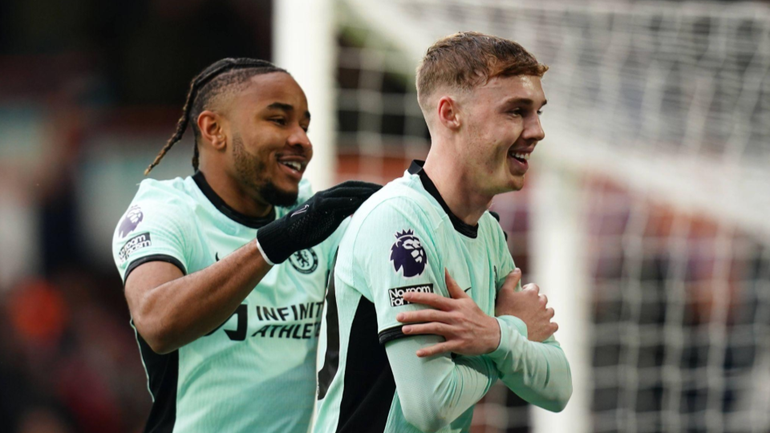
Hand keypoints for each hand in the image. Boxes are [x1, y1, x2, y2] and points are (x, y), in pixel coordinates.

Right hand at [256, 181, 380, 263]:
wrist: (288, 234)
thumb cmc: (308, 229)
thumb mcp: (330, 219)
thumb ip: (342, 212)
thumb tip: (357, 210)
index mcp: (330, 197)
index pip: (352, 187)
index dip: (367, 187)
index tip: (382, 190)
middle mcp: (327, 195)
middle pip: (351, 186)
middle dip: (369, 186)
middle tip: (385, 189)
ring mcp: (321, 200)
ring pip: (344, 191)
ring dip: (361, 191)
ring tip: (376, 193)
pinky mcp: (317, 207)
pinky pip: (333, 202)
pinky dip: (345, 200)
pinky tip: (356, 201)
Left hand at [396, 269, 499, 356]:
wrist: (493, 334)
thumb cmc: (476, 315)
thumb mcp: (466, 299)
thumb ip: (453, 286)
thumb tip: (444, 269)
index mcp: (455, 305)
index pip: (434, 299)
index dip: (419, 297)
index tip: (405, 296)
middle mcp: (455, 317)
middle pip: (431, 315)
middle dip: (414, 315)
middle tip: (398, 316)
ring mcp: (457, 331)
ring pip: (434, 329)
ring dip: (418, 330)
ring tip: (404, 330)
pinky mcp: (459, 344)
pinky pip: (442, 347)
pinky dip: (430, 350)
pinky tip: (418, 352)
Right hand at [495, 269, 556, 341]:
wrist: (508, 333)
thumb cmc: (505, 312)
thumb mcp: (504, 292)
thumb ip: (511, 279)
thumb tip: (518, 269)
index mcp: (532, 293)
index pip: (534, 287)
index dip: (527, 291)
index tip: (521, 297)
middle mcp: (542, 303)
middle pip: (542, 298)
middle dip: (536, 302)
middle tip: (526, 309)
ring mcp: (546, 316)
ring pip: (550, 311)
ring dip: (544, 312)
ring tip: (534, 318)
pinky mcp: (548, 328)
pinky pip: (554, 325)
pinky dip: (549, 325)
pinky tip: (542, 327)